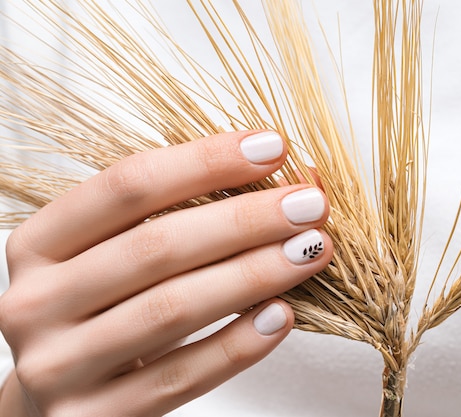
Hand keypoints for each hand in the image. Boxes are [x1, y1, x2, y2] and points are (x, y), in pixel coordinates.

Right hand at [0, 130, 331, 415]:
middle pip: (156, 246)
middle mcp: (36, 301)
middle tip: (310, 205)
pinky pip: (179, 377)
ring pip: (172, 309)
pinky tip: (280, 316)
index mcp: (41, 244)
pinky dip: (237, 344)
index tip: (271, 147)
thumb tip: (290, 180)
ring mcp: (58, 365)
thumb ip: (186, 215)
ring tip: (310, 251)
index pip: (127, 185)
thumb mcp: (120, 254)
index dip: (204, 161)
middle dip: (244, 219)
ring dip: (253, 275)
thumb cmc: (102, 309)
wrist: (58, 399)